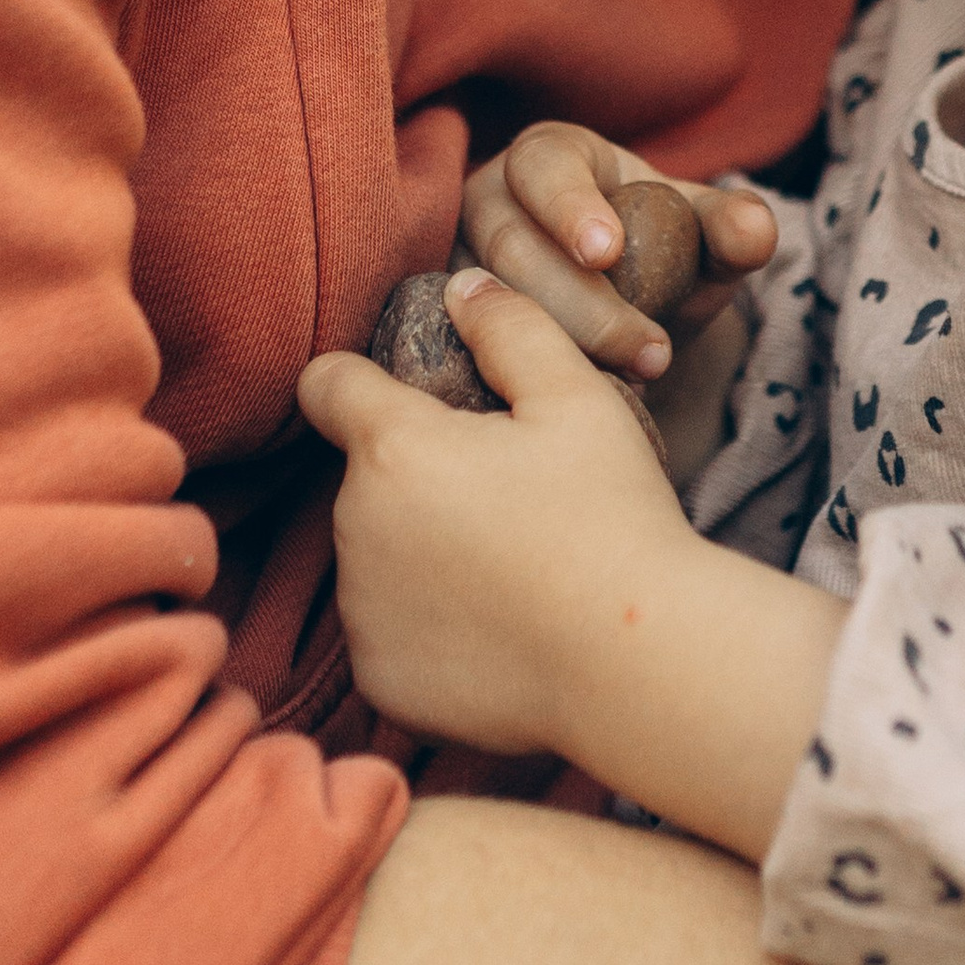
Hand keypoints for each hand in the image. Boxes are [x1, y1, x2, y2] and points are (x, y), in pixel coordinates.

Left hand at [301, 275, 846, 847]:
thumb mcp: (579, 400)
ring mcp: (361, 612)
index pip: (328, 384)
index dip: (359, 379)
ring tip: (509, 564)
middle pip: (365, 477)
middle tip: (504, 492)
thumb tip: (461, 286)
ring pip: (375, 556)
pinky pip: (388, 632)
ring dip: (418, 550)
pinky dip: (427, 626)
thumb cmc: (612, 520)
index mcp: (394, 449)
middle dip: (415, 474)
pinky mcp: (378, 679)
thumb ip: (511, 328)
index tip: (404, 395)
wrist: (636, 664)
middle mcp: (355, 528)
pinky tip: (497, 627)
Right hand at [460, 120, 778, 385]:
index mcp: (550, 158)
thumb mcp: (703, 236)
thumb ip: (733, 226)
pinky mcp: (447, 324)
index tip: (606, 251)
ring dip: (560, 348)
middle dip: (582, 304)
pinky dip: (517, 377)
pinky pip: (466, 352)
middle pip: (510, 248)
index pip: (543, 167)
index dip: (569, 207)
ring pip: (483, 306)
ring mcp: (459, 265)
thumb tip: (754, 228)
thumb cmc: (662, 251)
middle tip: (651, 351)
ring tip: (634, 380)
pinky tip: (573, 402)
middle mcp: (490, 204)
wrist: (628, 309)